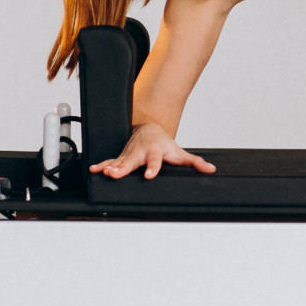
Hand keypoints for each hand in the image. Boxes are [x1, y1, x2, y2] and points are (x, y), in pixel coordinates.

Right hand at [88, 122, 216, 179]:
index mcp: (155, 152)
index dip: (152, 168)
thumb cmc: (165, 145)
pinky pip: (111, 161)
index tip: (149, 175)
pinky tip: (94, 170)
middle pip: (132, 161)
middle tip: (116, 174)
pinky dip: (101, 165)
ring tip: (103, 172)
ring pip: (119, 161)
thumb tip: (212, 170)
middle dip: (123, 168)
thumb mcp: (180, 153)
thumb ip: (196, 162)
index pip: (155, 161)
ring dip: (110, 167)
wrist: (150, 130)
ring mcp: (129, 154)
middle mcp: (140, 152)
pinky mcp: (122, 156)